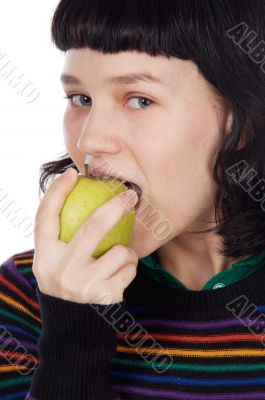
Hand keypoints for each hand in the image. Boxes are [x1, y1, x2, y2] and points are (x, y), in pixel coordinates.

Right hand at [32, 168, 138, 304]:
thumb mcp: (54, 261)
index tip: (73, 173)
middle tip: (131, 194)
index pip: (45, 217)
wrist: (75, 325)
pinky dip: (130, 267)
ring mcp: (83, 285)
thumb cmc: (68, 280)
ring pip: (120, 251)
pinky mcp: (104, 297)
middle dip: (116, 205)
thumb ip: (61, 238)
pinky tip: (120, 274)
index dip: (57, 191)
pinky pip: (130, 269)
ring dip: (127, 250)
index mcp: (45, 257)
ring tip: (118, 257)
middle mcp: (61, 270)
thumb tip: (76, 196)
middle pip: (93, 227)